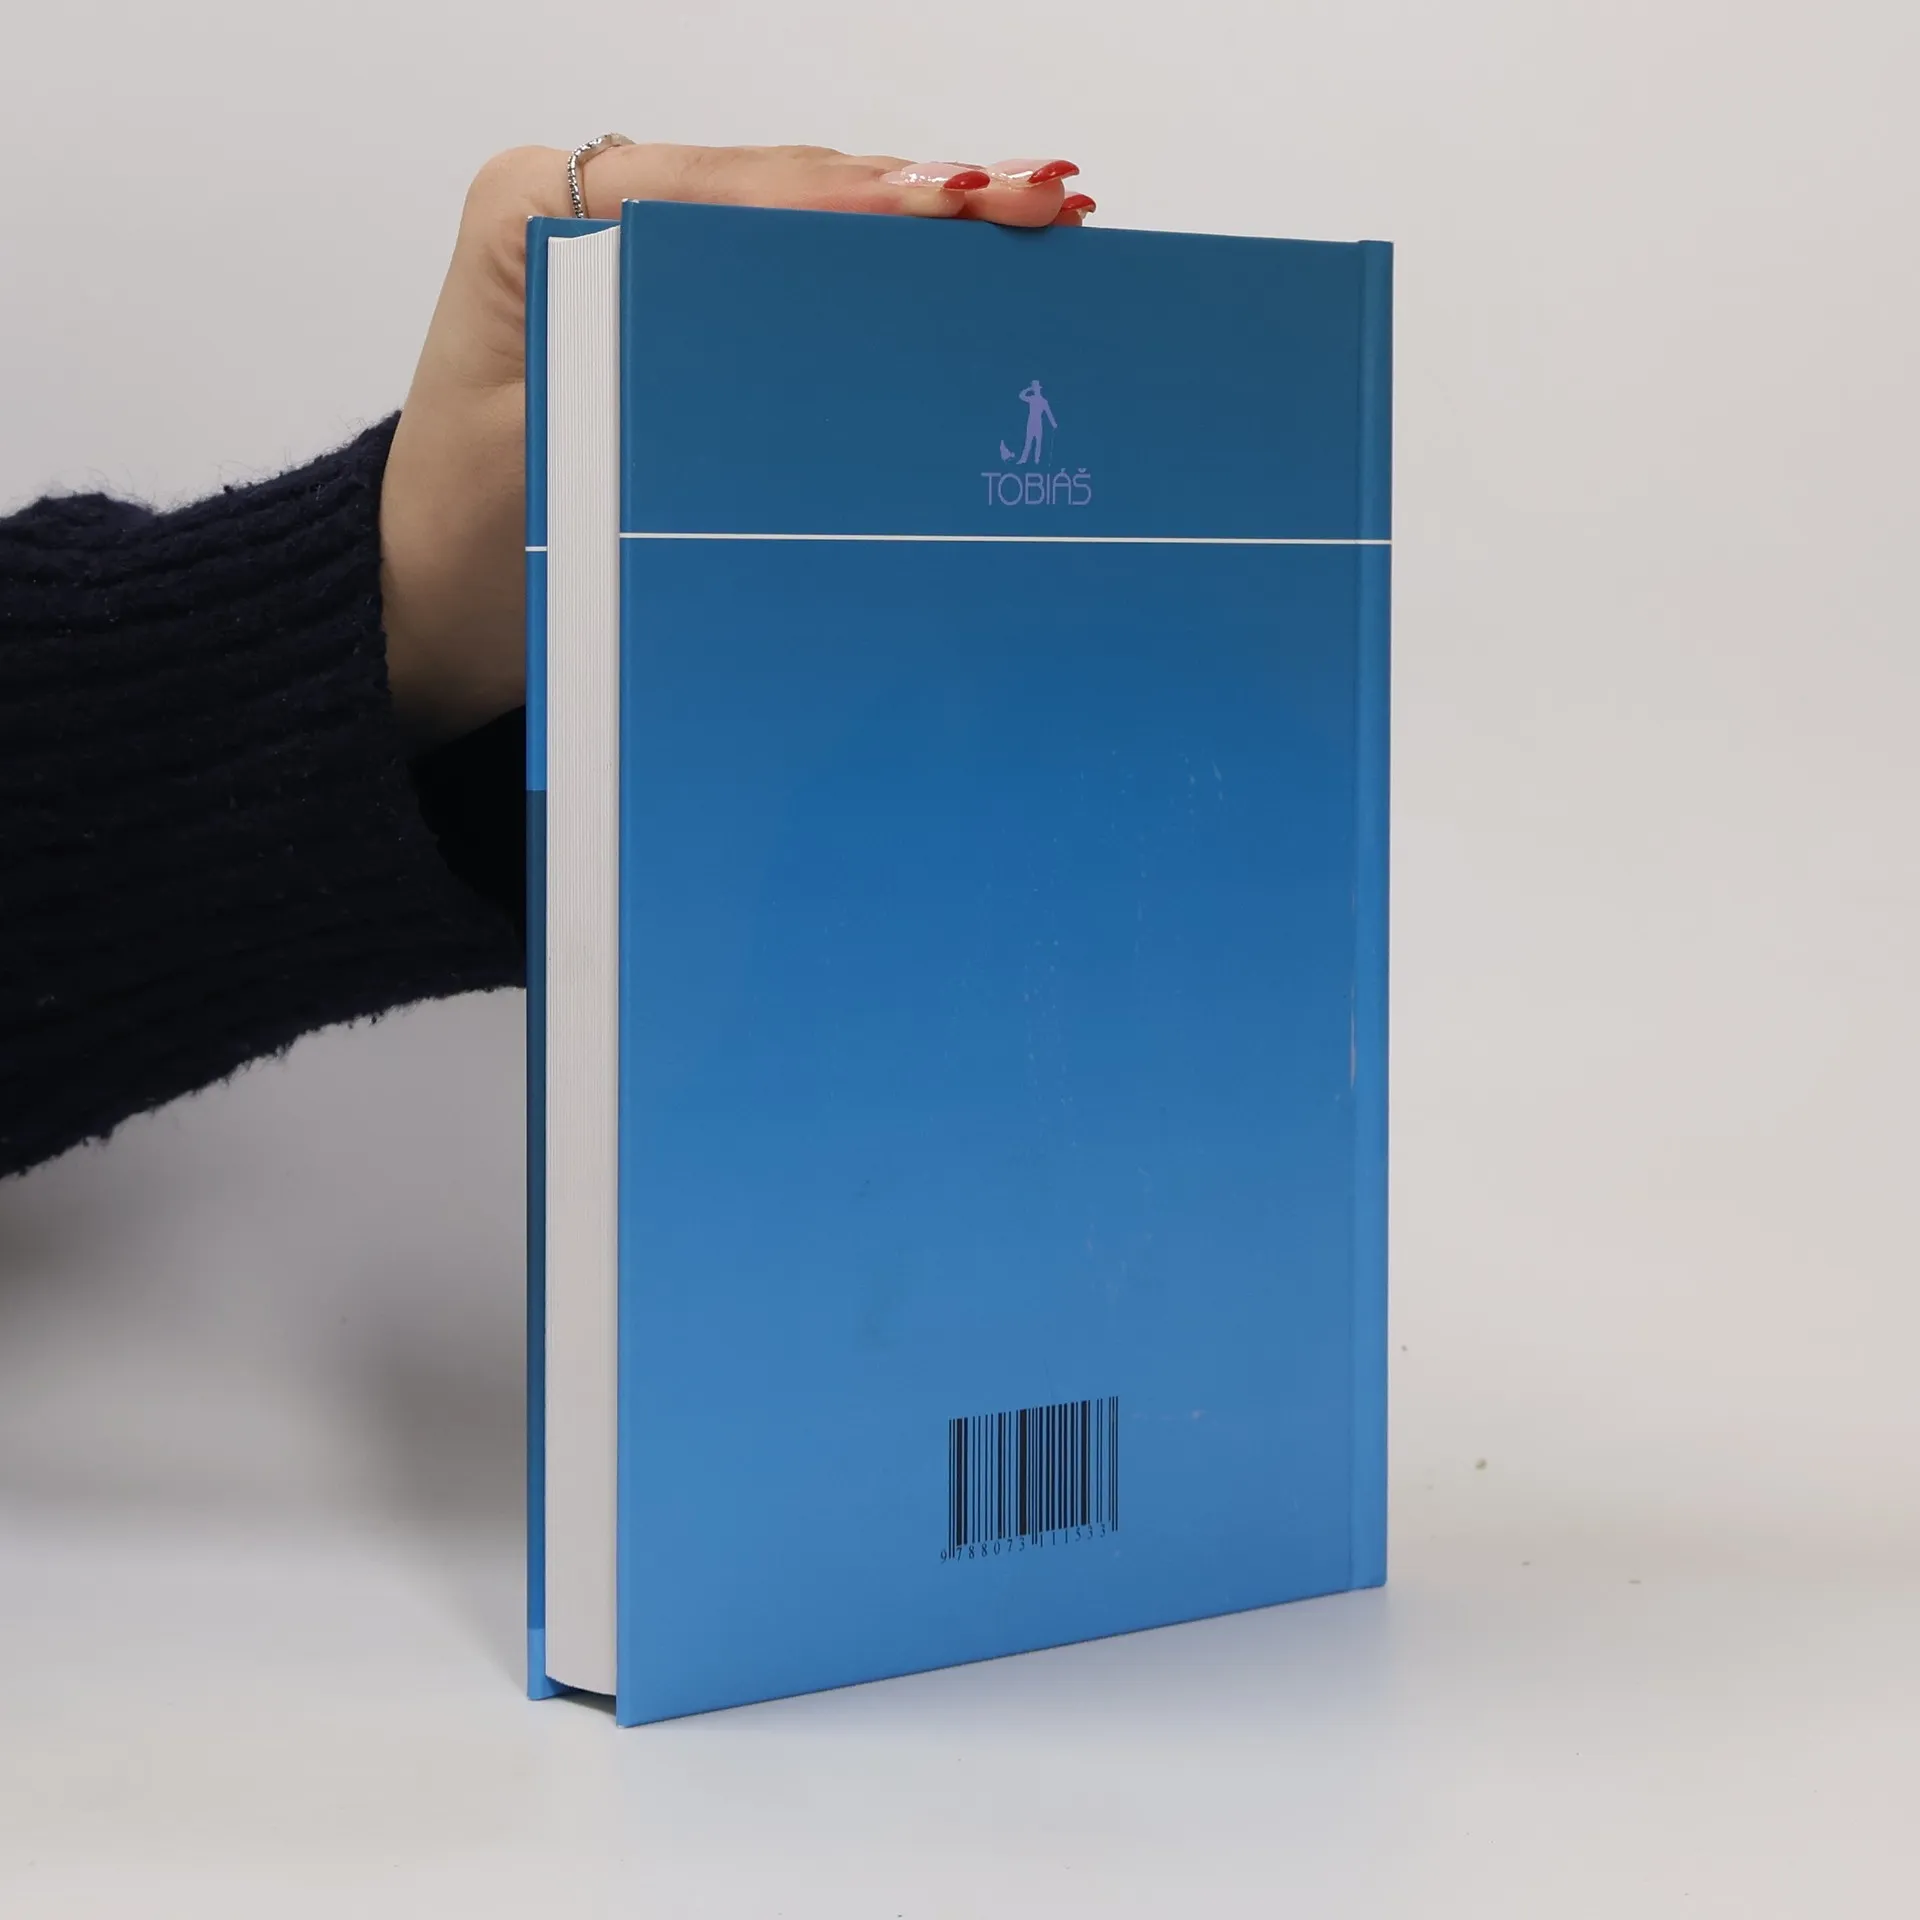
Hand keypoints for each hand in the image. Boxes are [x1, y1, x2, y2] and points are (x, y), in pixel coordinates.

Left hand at [379, 143, 1093, 746]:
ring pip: (793, 222)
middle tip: (1040, 201)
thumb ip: (665, 371)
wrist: (427, 610)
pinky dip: (871, 274)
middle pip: (779, 191)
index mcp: (538, 213)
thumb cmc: (472, 551)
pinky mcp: (661, 305)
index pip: (735, 191)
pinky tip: (957, 261)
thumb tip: (814, 318)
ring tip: (1029, 214)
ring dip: (910, 226)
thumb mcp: (565, 465)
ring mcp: (628, 251)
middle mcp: (587, 207)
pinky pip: (780, 273)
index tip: (967, 205)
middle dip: (915, 198)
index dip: (862, 199)